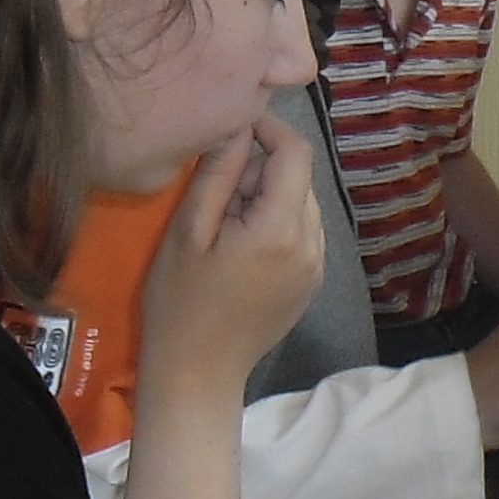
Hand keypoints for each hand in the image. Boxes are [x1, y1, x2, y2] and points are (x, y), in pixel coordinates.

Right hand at [134, 116, 324, 403]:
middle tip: (216, 188)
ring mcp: (317, 266)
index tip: (235, 126)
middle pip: (299, 178)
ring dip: (268, 196)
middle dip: (262, 169)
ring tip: (224, 220)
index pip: (296, 153)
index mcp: (282, 230)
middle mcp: (313, 244)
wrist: (199, 372)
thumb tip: (236, 126)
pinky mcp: (312, 281)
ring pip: (301, 203)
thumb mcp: (188, 232)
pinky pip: (302, 231)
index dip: (270, 129)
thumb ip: (217, 175)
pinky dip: (276, 222)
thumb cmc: (181, 303)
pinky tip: (240, 243)